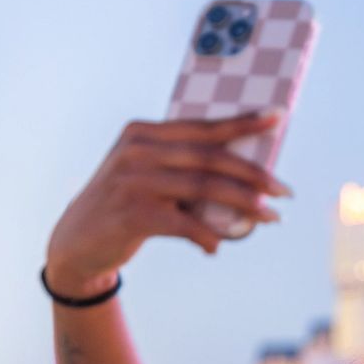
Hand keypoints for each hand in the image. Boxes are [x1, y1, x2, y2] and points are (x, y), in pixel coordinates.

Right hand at [45, 113, 290, 297]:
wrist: (78, 241)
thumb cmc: (129, 205)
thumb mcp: (150, 175)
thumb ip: (185, 166)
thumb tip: (250, 174)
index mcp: (143, 132)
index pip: (203, 126)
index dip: (243, 122)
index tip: (278, 116)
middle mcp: (137, 150)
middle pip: (211, 158)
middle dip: (255, 174)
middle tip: (285, 191)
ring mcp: (132, 180)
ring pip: (204, 189)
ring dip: (244, 205)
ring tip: (271, 218)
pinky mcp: (132, 213)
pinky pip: (185, 224)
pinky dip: (207, 236)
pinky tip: (216, 247)